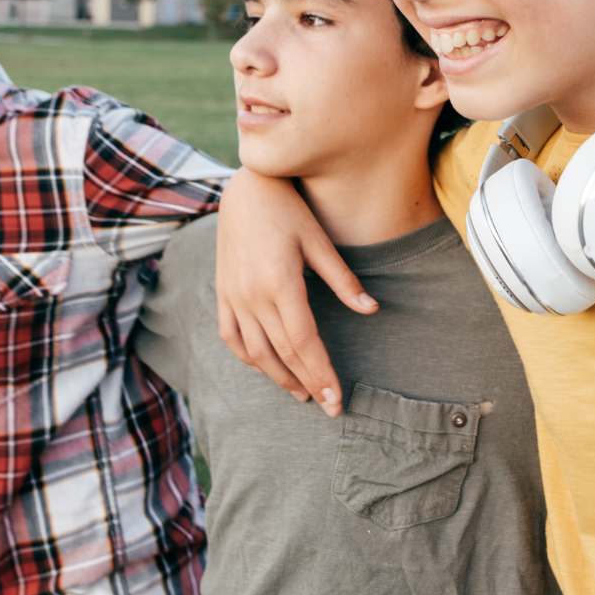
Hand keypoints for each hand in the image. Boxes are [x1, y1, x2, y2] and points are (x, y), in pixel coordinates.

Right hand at [214, 169, 376, 416]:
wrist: (244, 187)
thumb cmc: (288, 209)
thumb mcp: (319, 240)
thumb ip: (343, 280)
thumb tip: (372, 310)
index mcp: (281, 283)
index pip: (305, 342)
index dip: (322, 373)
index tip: (336, 399)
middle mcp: (253, 295)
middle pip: (283, 353)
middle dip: (307, 383)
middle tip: (327, 406)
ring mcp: (233, 295)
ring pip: (255, 351)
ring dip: (278, 376)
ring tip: (302, 392)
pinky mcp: (222, 291)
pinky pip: (231, 336)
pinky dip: (248, 357)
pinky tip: (266, 366)